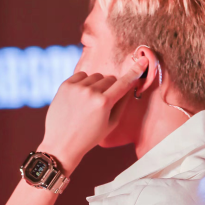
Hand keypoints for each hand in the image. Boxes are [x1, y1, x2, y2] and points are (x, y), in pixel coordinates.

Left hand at [39, 57, 147, 172]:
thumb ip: (122, 104)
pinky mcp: (65, 85)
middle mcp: (90, 92)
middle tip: (104, 102)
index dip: (135, 72)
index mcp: (104, 103)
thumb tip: (129, 87)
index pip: (124, 83)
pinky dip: (84, 82)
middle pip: (110, 79)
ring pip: (96, 76)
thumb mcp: (111, 124)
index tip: (143, 61)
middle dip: (111, 87)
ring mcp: (76, 87)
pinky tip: (80, 96)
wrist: (61, 143)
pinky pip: (81, 75)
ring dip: (97, 85)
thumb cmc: (89, 137)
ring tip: (89, 102)